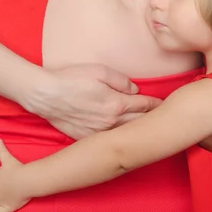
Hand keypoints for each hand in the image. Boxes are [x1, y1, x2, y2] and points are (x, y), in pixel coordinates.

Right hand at [19, 64, 162, 139]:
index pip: (145, 106)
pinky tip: (124, 137)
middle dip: (153, 120)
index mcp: (116, 104)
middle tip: (166, 119)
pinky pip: (107, 139)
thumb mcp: (100, 71)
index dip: (157, 105)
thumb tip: (135, 90)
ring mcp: (98, 132)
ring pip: (125, 134)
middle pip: (139, 122)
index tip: (166, 106)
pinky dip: (118, 138)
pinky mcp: (86, 137)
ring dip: (137, 131)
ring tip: (149, 130)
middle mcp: (110, 122)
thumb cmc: (71, 79)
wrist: (44, 95)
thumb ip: (122, 81)